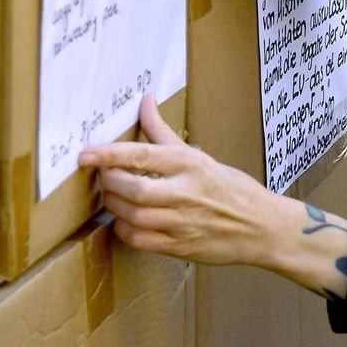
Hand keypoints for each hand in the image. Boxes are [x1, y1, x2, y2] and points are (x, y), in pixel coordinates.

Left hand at [79, 94, 276, 265]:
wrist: (261, 227)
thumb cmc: (231, 188)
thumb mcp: (199, 157)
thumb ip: (163, 131)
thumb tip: (145, 99)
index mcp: (190, 164)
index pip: (141, 155)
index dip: (108, 155)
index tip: (85, 154)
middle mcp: (186, 192)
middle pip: (132, 188)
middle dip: (109, 182)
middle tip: (102, 176)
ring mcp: (183, 221)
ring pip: (132, 215)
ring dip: (114, 205)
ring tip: (114, 195)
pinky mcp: (180, 246)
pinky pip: (139, 240)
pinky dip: (125, 230)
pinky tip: (127, 220)